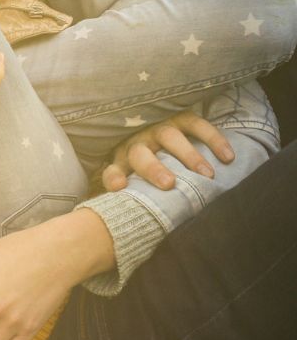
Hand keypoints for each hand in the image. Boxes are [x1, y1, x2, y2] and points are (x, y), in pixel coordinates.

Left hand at [101, 110, 234, 191]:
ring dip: (188, 155)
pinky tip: (228, 157)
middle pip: (140, 154)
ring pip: (169, 137)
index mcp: (123, 161)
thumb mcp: (138, 180)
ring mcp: (159, 128)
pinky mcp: (180, 118)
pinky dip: (213, 140)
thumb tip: (136, 221)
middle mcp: (138, 143)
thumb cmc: (150, 168)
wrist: (161, 134)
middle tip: (169, 184)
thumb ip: (137, 197)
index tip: (119, 187)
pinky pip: (197, 125)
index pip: (112, 170)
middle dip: (153, 168)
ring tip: (207, 175)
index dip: (113, 177)